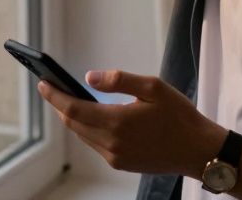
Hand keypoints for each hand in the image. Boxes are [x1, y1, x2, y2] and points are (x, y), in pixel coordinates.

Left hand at [38, 69, 225, 176]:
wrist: (198, 150)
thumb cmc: (179, 116)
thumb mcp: (153, 87)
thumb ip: (118, 81)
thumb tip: (88, 78)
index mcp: (117, 122)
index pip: (73, 109)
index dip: (54, 96)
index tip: (42, 82)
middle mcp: (112, 143)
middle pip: (73, 123)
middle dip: (60, 105)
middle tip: (52, 87)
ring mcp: (115, 156)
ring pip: (83, 135)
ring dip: (73, 117)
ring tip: (68, 99)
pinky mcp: (121, 163)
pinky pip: (95, 144)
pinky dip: (88, 128)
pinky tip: (90, 116)